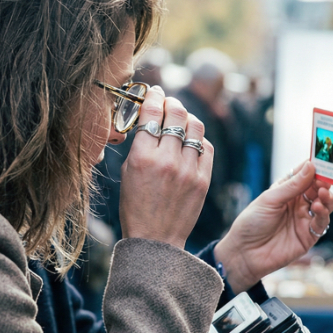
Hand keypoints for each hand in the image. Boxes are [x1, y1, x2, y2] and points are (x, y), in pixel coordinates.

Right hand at [120, 88, 213, 248]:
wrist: (156, 240)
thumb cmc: (135, 207)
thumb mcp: (127, 173)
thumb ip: (139, 146)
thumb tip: (149, 121)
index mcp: (142, 158)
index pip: (151, 114)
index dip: (153, 97)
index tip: (154, 92)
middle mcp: (168, 160)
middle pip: (176, 115)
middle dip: (172, 103)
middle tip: (168, 102)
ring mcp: (189, 170)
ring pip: (195, 126)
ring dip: (187, 117)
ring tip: (181, 119)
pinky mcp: (203, 179)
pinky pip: (205, 146)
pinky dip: (198, 138)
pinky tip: (191, 140)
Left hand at [213, 161, 332, 292]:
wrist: (244, 253)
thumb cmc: (252, 223)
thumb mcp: (269, 200)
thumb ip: (291, 185)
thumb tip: (310, 166)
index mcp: (286, 191)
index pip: (304, 175)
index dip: (315, 167)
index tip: (324, 159)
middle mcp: (297, 204)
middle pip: (317, 189)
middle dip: (324, 182)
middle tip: (326, 179)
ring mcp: (303, 220)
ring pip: (324, 205)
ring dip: (326, 197)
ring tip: (323, 193)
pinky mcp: (308, 236)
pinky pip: (321, 223)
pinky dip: (323, 214)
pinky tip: (318, 207)